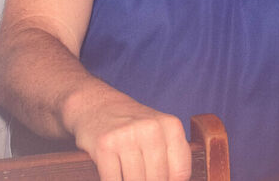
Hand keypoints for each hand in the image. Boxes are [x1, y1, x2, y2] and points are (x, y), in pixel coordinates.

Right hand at [67, 92, 190, 180]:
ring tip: (128, 174)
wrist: (98, 105)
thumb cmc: (133, 125)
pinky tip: (115, 175)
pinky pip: (113, 180)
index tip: (161, 179)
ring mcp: (127, 135)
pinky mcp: (105, 145)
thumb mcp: (161, 132)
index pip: (180, 172)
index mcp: (171, 126)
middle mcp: (150, 128)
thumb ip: (173, 157)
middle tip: (142, 176)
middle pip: (158, 179)